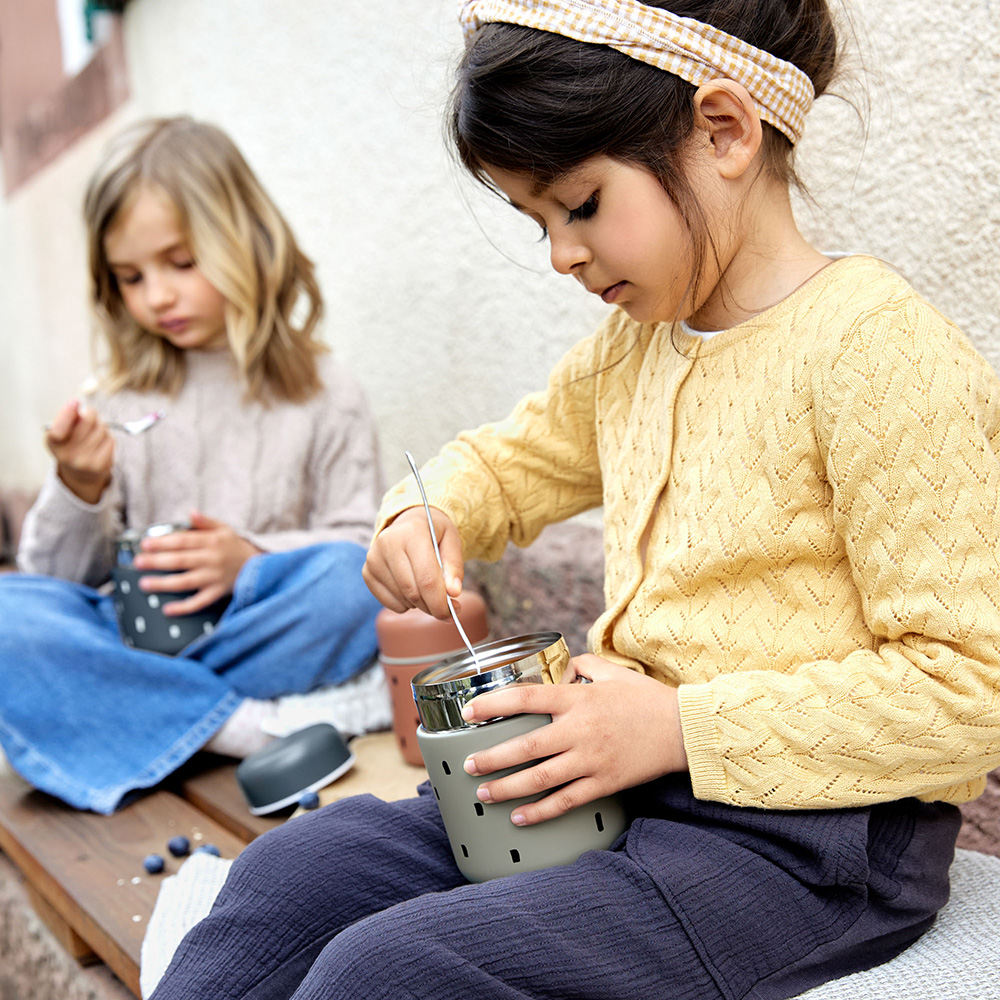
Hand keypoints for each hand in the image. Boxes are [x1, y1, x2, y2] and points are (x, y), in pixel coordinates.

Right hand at [46, 399, 113, 503]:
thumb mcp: (62, 432)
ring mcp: (84, 462)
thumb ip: (67, 419)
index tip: (75, 401)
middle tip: (90, 415)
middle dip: (91, 414)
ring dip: (101, 426)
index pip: (58, 430)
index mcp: (53, 443)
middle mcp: (66, 455)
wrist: (80, 474)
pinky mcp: (101, 466)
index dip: (67, 413)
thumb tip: (78, 406)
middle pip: (87, 421)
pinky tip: (101, 444)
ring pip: (101, 429)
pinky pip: (111, 440)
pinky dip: (108, 438)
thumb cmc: (71, 445)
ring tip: (94, 433)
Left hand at [133, 510, 261, 615]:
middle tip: (138, 562)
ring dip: (164, 584)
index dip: (163, 542)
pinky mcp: (217, 592)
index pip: (183, 541)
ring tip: (144, 584)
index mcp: (212, 541)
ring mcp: (214, 577)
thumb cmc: (235, 546)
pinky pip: (199, 602)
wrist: (259, 565)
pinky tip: (167, 609)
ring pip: (186, 582)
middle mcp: (212, 559)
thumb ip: (205, 522)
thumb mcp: (224, 529)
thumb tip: (190, 512)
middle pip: (180, 561)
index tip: (145, 544)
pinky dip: (184, 607)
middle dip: (157, 561)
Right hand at [362, 506, 464, 619]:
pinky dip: (405, 604)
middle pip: (413, 592)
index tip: (453, 611)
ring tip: (428, 589)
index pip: (427, 578)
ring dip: (420, 604)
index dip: (441, 601)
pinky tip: (411, 588)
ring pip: (402, 599)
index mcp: (412, 532)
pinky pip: (390, 603)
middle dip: (433, 606)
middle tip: (447, 608)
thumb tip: (453, 592)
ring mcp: (373, 559)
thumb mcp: (452, 541)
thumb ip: (454, 566)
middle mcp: (387, 543)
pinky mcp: (367, 572)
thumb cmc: (433, 534)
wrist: (409, 522)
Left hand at [461, 654, 688, 825]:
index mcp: (577, 699)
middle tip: (468, 765)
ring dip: (508, 788)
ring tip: (484, 794)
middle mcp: (580, 730)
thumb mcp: (612, 672)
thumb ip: (581, 666)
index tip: (469, 712)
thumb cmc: (645, 698)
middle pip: (525, 748)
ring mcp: (591, 760)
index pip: (525, 699)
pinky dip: (541, 812)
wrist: (683, 729)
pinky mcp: (604, 783)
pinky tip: (520, 817)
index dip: (493, 705)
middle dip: (491, 758)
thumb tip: (560, 668)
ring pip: (540, 779)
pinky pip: (566, 801)